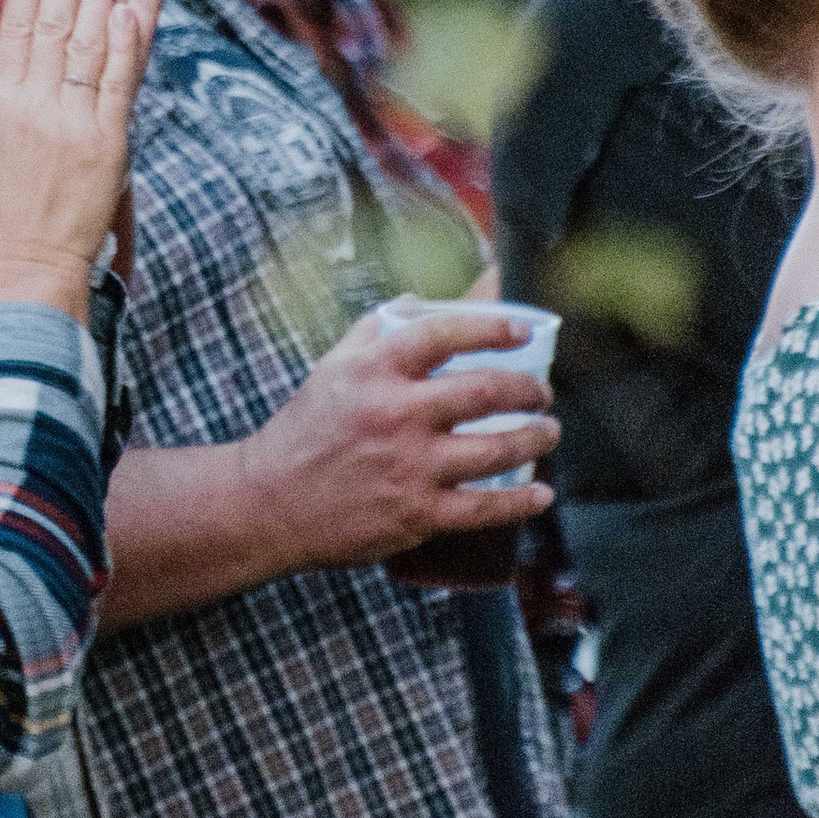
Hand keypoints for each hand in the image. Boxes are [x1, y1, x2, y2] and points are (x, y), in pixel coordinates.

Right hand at [245, 303, 557, 567]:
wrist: (270, 502)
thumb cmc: (304, 431)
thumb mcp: (331, 368)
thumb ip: (375, 331)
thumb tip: (419, 302)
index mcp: (374, 370)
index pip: (446, 333)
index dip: (493, 327)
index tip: (523, 331)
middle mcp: (396, 413)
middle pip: (486, 391)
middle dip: (528, 390)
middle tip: (541, 393)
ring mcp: (410, 466)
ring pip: (496, 449)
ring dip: (535, 438)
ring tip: (548, 432)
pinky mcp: (417, 514)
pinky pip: (485, 507)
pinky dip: (521, 502)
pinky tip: (540, 495)